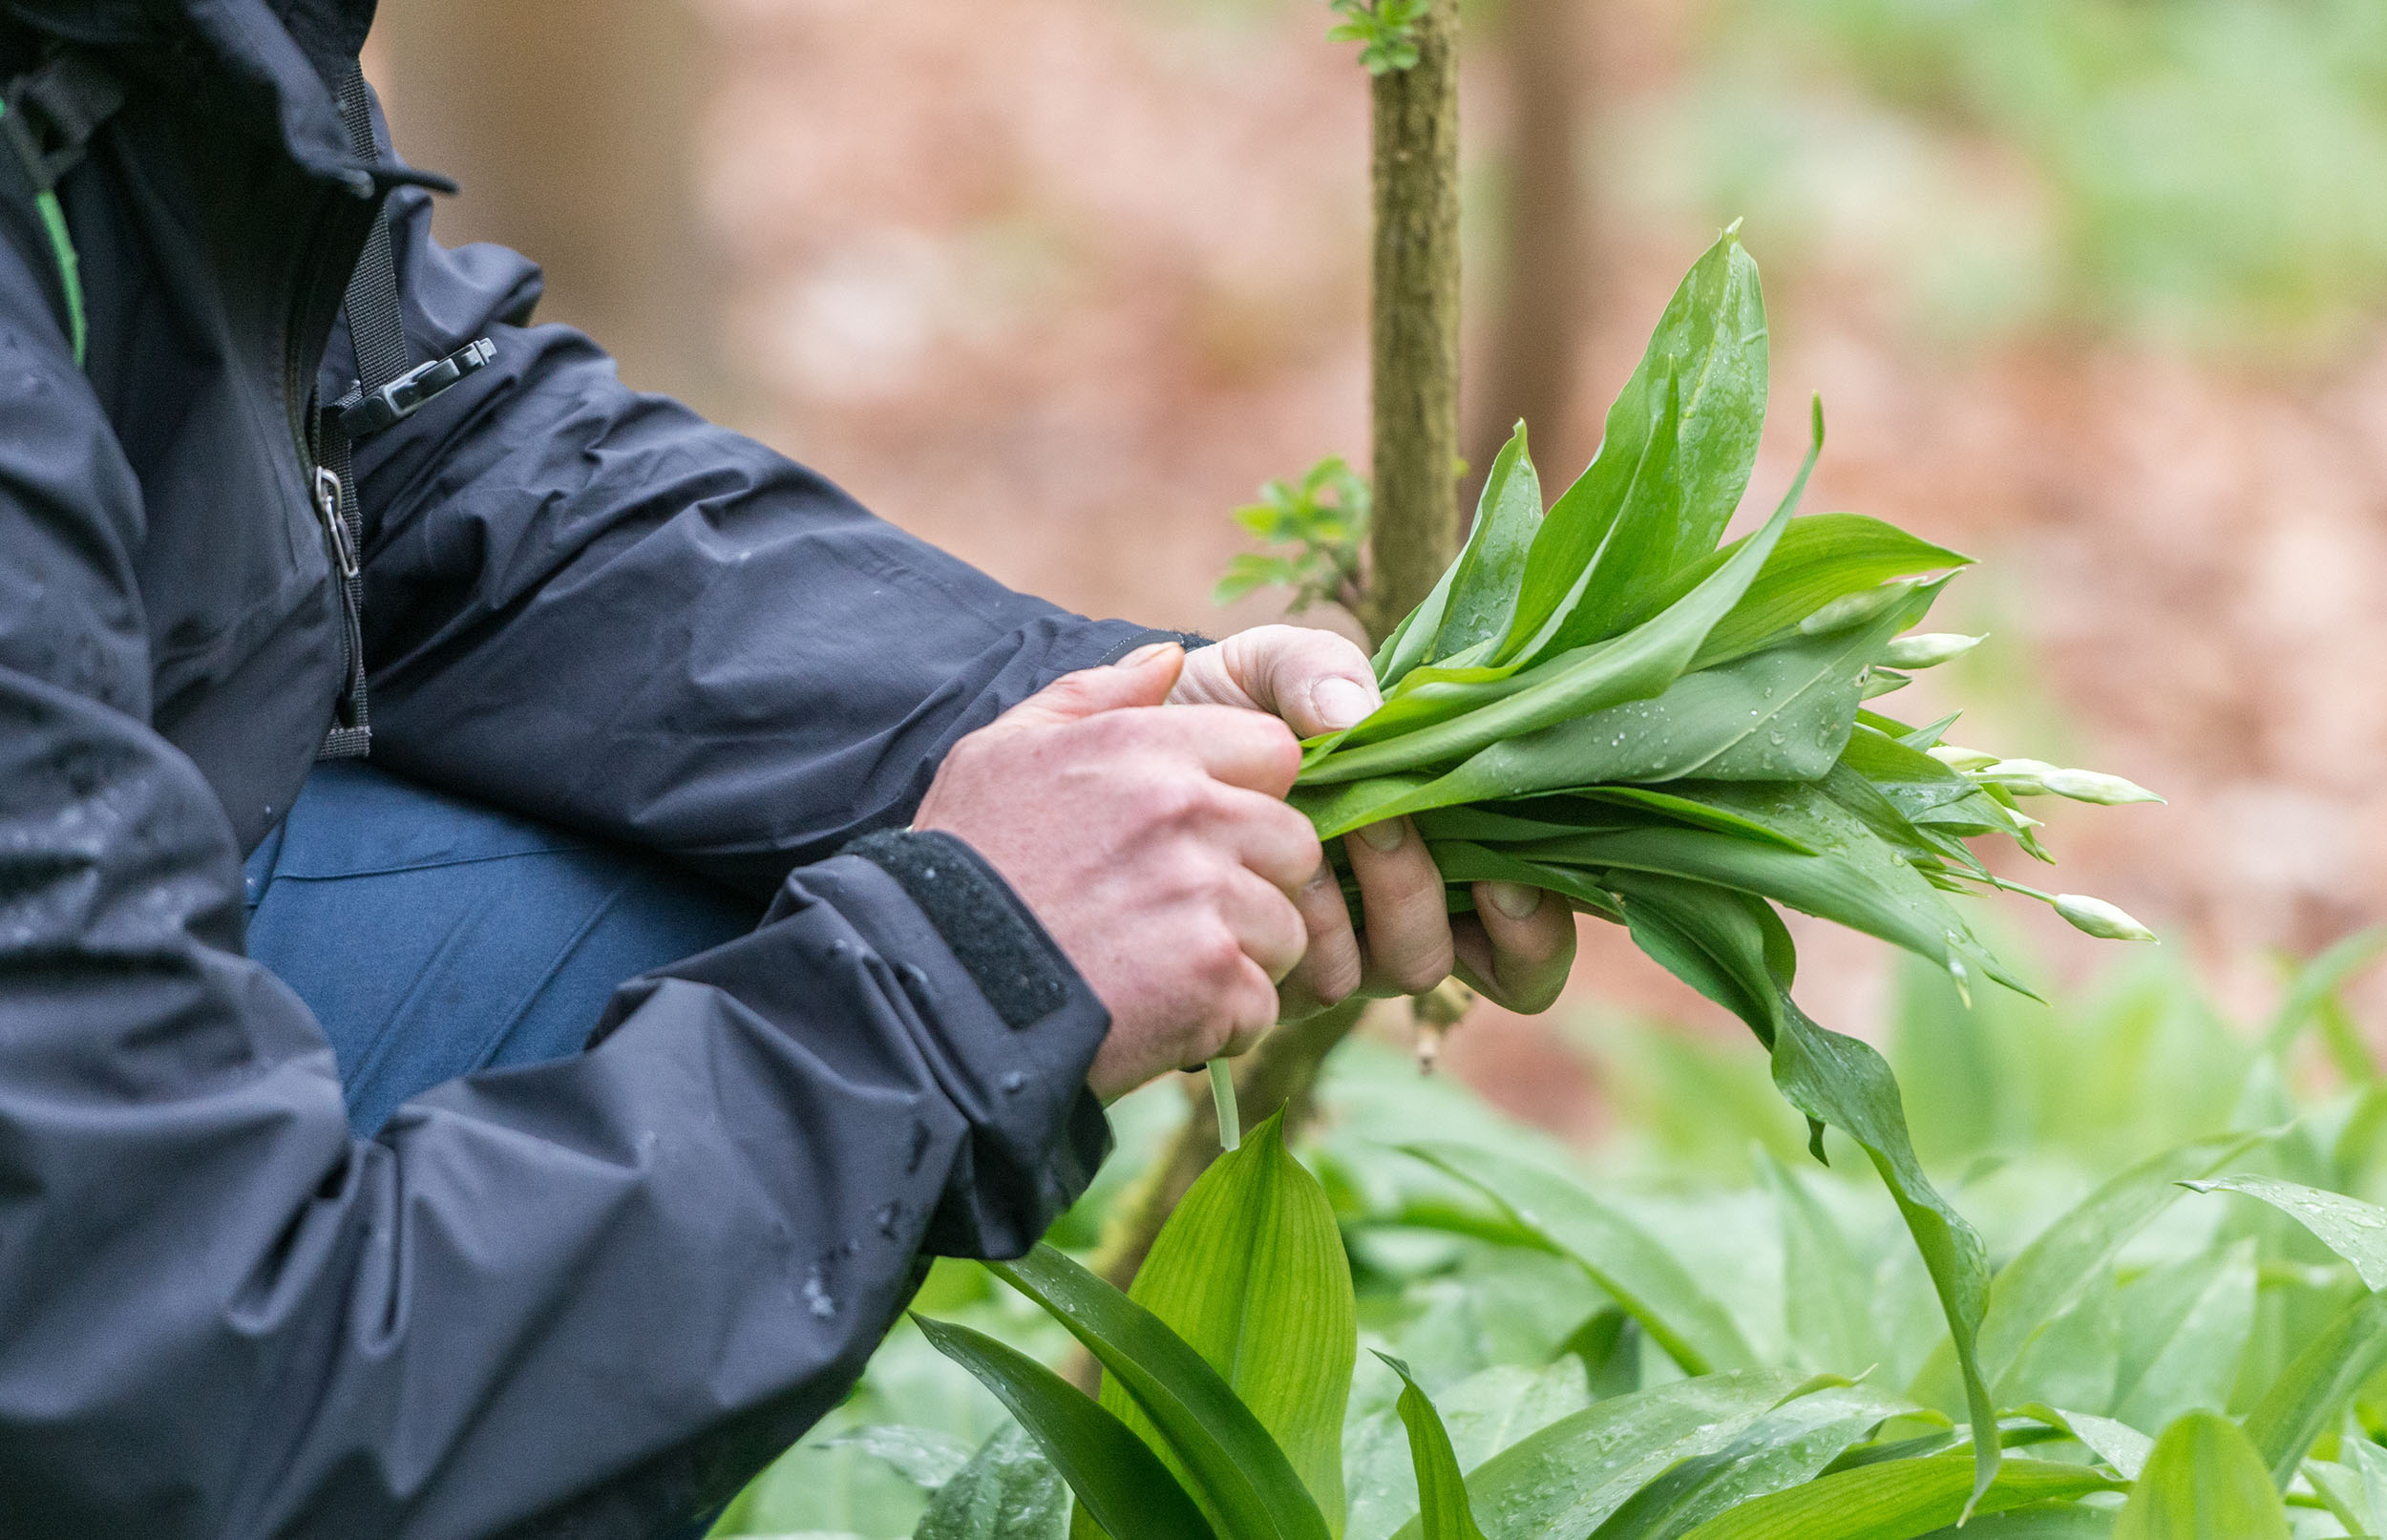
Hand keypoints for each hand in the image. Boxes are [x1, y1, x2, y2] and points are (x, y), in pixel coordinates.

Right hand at [913, 643, 1319, 1099]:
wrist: (930, 988)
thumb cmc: (963, 867)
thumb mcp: (1003, 752)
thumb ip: (1094, 694)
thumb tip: (1169, 658)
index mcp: (1147, 748)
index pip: (1276, 750)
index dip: (1249, 795)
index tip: (1203, 835)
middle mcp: (1187, 811)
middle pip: (1295, 843)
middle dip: (1255, 882)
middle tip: (1181, 914)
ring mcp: (1206, 896)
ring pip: (1288, 928)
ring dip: (1240, 957)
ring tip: (1160, 968)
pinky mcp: (1212, 979)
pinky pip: (1261, 1002)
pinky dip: (1218, 1020)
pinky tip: (1155, 1014)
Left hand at [1169, 625, 1577, 1018]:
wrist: (1135, 739)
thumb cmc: (1233, 707)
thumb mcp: (1278, 663)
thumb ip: (1323, 668)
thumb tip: (1358, 712)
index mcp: (1441, 854)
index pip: (1525, 937)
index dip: (1536, 930)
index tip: (1507, 880)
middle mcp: (1400, 917)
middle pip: (1467, 962)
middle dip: (1425, 892)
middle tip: (1383, 824)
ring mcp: (1341, 952)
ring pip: (1395, 971)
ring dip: (1362, 902)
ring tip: (1314, 832)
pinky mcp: (1276, 974)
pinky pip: (1318, 980)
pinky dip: (1302, 917)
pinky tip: (1260, 862)